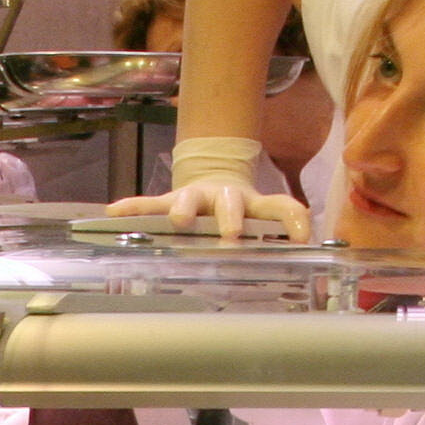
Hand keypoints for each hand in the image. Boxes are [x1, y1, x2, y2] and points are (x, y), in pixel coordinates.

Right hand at [107, 136, 313, 242]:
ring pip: (188, 201)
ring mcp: (195, 197)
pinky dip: (133, 207)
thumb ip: (284, 228)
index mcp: (252, 205)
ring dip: (183, 209)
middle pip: (229, 203)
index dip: (293, 218)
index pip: (279, 206)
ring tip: (177, 220)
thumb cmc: (239, 210)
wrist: (213, 178)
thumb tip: (310, 246)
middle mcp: (224, 198)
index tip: (303, 237)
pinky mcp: (169, 200)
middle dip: (230, 218)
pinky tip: (114, 212)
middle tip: (232, 235)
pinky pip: (148, 204)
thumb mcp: (263, 217)